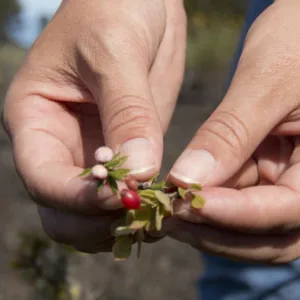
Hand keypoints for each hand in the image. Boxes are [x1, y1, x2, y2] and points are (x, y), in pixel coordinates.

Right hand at [3, 0, 185, 252]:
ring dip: (120, 225)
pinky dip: (140, 212)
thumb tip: (138, 172)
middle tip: (144, 215)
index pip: (43, 178)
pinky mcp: (121, 155)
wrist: (136, 1)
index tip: (125, 198)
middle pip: (63, 211)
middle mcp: (58, 145)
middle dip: (99, 222)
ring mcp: (89, 154)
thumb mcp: (116, 53)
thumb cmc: (113, 9)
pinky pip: (122, 199)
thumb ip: (127, 114)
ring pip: (91, 216)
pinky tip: (165, 204)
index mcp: (35, 119)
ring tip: (158, 214)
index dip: (80, 198)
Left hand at [165, 0, 299, 263]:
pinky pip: (235, 202)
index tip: (185, 202)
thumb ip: (230, 134)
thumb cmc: (299, 42)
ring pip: (246, 226)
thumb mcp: (268, 83)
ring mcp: (285, 184)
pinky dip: (206, 202)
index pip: (284, 211)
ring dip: (206, 223)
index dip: (232, 213)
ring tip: (166, 209)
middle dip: (214, 230)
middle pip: (265, 235)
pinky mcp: (263, 176)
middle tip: (168, 217)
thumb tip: (186, 180)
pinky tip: (179, 193)